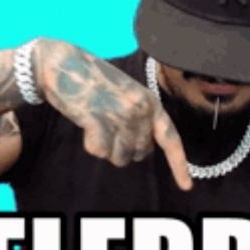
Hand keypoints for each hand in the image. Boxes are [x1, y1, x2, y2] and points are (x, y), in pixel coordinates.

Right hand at [32, 39, 191, 190]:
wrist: (64, 63)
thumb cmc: (94, 80)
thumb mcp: (128, 94)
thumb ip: (140, 118)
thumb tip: (142, 149)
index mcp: (151, 102)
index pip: (171, 139)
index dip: (179, 165)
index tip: (186, 187)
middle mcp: (141, 110)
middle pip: (140, 153)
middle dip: (124, 148)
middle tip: (108, 126)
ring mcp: (121, 116)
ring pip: (119, 157)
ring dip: (107, 148)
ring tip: (96, 123)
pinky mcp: (99, 120)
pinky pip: (100, 151)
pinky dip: (91, 145)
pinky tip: (86, 125)